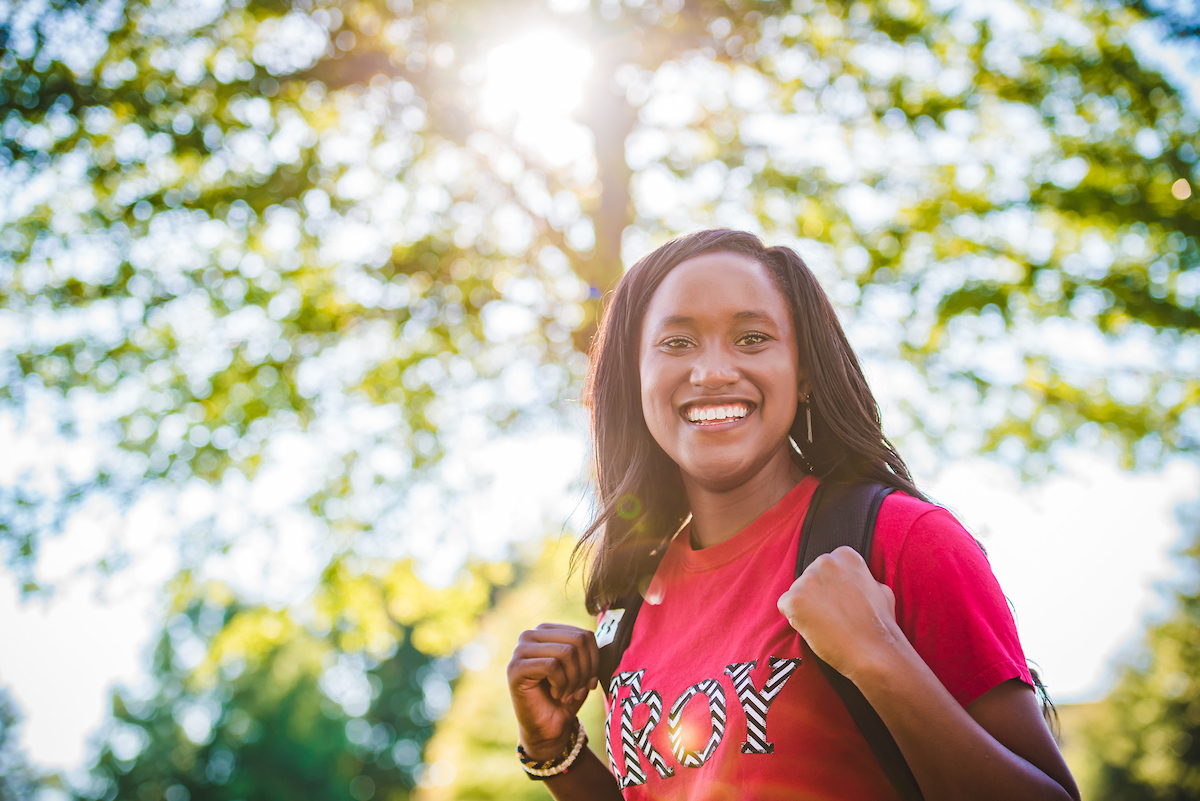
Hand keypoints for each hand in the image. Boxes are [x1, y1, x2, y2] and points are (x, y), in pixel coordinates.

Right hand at [507, 623, 599, 760]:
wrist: (548, 729)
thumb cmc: (565, 698)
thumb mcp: (582, 669)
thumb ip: (586, 649)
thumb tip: (592, 636)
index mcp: (547, 631)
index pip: (584, 635)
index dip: (594, 661)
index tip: (589, 682)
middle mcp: (531, 635)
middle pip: (577, 641)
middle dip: (585, 670)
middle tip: (578, 690)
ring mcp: (520, 650)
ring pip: (567, 652)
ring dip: (574, 679)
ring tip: (567, 694)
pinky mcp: (515, 668)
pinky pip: (551, 665)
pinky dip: (561, 684)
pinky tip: (555, 694)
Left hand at [776, 545, 902, 681]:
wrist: (874, 652)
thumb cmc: (880, 625)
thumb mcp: (880, 589)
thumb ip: (861, 579)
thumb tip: (855, 580)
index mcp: (845, 556)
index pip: (826, 567)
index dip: (832, 587)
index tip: (841, 602)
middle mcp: (825, 561)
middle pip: (809, 578)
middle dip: (816, 596)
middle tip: (834, 616)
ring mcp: (807, 580)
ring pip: (797, 593)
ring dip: (806, 608)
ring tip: (827, 625)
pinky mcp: (794, 599)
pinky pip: (785, 607)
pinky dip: (795, 620)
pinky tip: (815, 629)